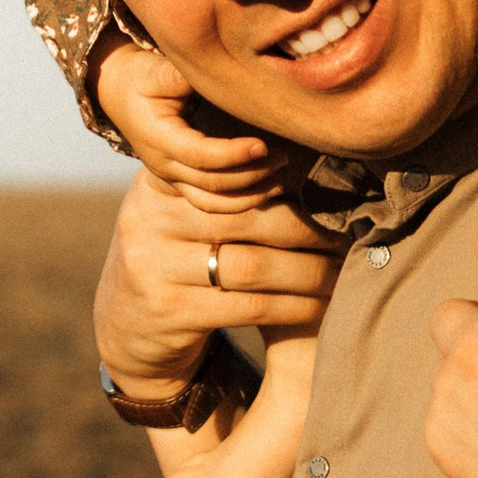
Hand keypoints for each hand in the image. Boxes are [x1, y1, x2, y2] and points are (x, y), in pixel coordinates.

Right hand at [94, 37, 286, 209]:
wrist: (119, 93)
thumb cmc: (141, 78)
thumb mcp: (156, 70)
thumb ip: (184, 76)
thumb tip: (219, 76)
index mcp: (158, 138)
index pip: (199, 156)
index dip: (232, 155)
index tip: (263, 145)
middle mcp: (163, 165)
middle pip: (211, 183)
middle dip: (251, 174)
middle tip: (283, 156)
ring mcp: (171, 178)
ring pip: (211, 202)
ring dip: (249, 196)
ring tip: (280, 180)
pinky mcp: (181, 181)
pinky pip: (210, 203)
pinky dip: (240, 202)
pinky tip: (267, 190)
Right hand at [95, 173, 345, 391]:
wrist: (127, 328)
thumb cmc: (177, 258)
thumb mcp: (180, 212)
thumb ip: (222, 185)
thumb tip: (304, 149)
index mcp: (157, 183)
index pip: (228, 171)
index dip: (282, 178)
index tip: (329, 185)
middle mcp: (148, 219)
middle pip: (248, 216)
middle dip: (308, 227)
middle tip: (350, 231)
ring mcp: (154, 268)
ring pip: (255, 265)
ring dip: (311, 271)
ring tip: (344, 270)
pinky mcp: (168, 313)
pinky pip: (251, 307)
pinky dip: (295, 306)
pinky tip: (321, 305)